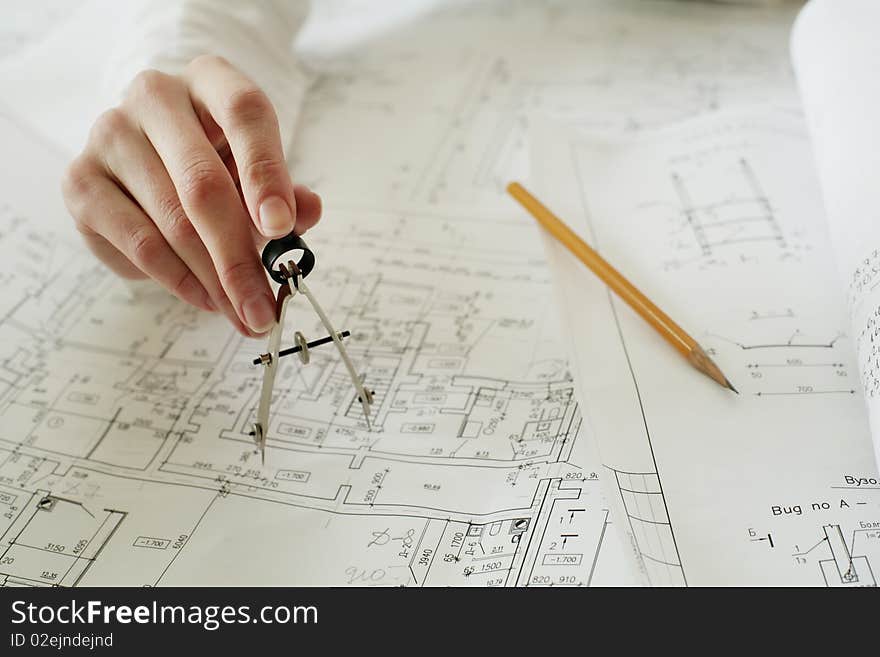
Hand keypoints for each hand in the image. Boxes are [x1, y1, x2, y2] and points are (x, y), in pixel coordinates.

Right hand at [61, 55, 321, 335]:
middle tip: (264, 307)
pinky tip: (206, 298)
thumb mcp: (256, 170)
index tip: (282, 227)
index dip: (266, 173)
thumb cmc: (215, 161)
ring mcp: (110, 135)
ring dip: (214, 280)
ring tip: (243, 312)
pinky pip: (139, 243)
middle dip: (240, 257)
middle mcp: (155, 96)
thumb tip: (308, 212)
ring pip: (172, 223)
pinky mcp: (81, 180)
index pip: (245, 114)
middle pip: (203, 184)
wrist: (150, 157)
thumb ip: (284, 193)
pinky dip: (179, 281)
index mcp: (210, 80)